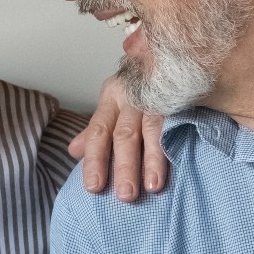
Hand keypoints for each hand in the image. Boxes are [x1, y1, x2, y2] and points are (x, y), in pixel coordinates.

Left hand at [68, 76, 168, 200]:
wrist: (171, 58)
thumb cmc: (138, 90)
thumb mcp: (114, 106)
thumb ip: (96, 131)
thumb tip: (74, 151)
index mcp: (111, 98)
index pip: (98, 131)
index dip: (95, 160)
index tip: (94, 187)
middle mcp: (132, 96)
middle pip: (124, 134)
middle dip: (124, 166)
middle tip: (125, 195)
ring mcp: (157, 95)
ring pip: (152, 129)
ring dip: (153, 160)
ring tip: (153, 186)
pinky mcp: (180, 96)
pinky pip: (176, 120)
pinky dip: (175, 140)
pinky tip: (179, 158)